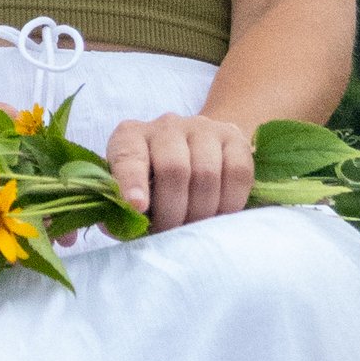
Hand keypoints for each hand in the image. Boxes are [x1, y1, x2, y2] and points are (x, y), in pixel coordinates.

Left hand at [104, 113, 254, 229]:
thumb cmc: (154, 183)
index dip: (132, 182)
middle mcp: (165, 126)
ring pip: (206, 173)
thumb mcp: (130, 192)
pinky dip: (230, 202)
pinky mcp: (233, 135)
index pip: (129, 157)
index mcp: (130, 137)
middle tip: (171, 234)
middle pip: (173, 169)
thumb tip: (124, 225)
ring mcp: (201, 127)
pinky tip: (219, 216)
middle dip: (173, 211)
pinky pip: (237, 172)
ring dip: (201, 212)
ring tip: (194, 227)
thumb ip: (122, 209)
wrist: (196, 152)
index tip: (137, 206)